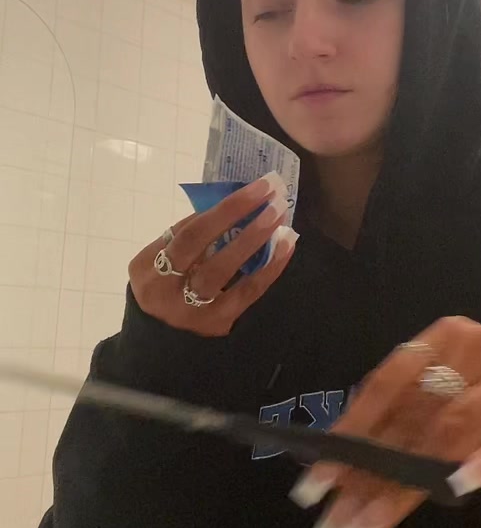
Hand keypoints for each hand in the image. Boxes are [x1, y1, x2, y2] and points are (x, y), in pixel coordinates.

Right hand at [129, 172, 296, 337]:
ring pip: (223, 272)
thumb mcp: (161, 260)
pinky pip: (246, 293)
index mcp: (147, 267)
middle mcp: (165, 289)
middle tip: (271, 193)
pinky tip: (285, 245)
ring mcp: (191, 310)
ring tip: (280, 216)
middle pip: (199, 246)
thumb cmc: (165, 285)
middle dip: (237, 215)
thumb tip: (233, 203)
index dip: (223, 209)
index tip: (254, 188)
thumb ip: (189, 235)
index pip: (186, 233)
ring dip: (255, 240)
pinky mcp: (217, 324)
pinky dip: (269, 267)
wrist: (160, 340)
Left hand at [290, 317, 480, 527]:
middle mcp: (479, 345)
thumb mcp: (442, 400)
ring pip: (455, 434)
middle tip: (333, 527)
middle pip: (414, 418)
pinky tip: (460, 489)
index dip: (347, 436)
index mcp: (443, 338)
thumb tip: (332, 472)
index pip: (385, 386)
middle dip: (369, 478)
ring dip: (409, 487)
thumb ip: (399, 426)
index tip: (312, 485)